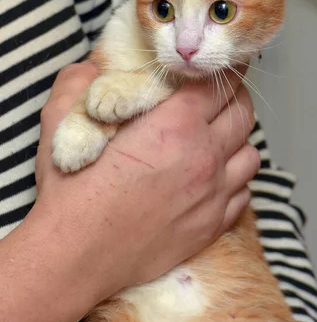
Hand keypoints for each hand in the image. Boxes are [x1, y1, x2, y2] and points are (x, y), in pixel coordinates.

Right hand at [35, 60, 259, 301]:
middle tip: (220, 97)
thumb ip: (77, 84)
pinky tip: (217, 179)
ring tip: (220, 139)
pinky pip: (244, 193)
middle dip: (235, 98)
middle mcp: (205, 155)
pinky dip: (236, 180)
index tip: (219, 66)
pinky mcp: (212, 225)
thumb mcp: (61, 124)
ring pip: (251, 154)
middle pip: (243, 113)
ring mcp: (213, 193)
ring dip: (239, 140)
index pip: (218, 83)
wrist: (77, 255)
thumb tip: (92, 67)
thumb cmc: (72, 191)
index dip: (221, 70)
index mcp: (175, 124)